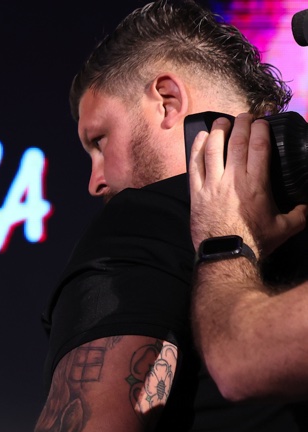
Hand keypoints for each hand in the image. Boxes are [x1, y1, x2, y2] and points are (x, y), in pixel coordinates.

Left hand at [189, 113, 307, 256]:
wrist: (225, 256)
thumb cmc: (255, 242)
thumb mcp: (285, 228)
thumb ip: (300, 214)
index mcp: (256, 183)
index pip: (259, 147)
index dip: (261, 129)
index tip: (263, 121)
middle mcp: (233, 179)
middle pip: (237, 143)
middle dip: (242, 124)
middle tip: (245, 115)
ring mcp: (212, 185)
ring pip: (213, 149)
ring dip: (218, 131)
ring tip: (222, 121)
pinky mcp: (196, 193)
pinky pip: (194, 165)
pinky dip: (197, 149)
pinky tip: (200, 138)